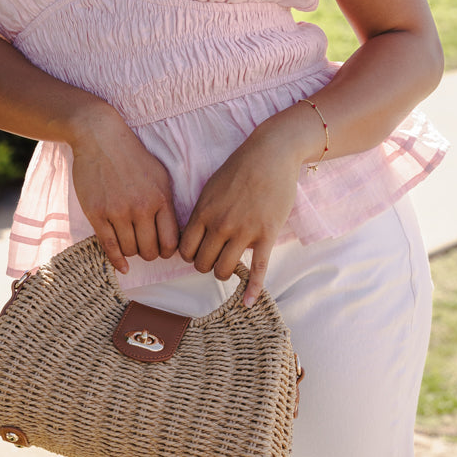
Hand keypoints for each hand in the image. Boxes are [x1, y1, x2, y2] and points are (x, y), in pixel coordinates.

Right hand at [68, 104, 179, 273]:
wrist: (100, 137)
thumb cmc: (132, 156)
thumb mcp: (160, 175)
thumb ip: (166, 204)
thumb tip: (173, 233)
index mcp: (160, 198)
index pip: (171, 241)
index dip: (168, 251)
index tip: (163, 248)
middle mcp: (141, 208)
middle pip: (150, 251)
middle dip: (149, 253)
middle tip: (145, 247)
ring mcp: (118, 212)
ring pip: (129, 250)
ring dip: (132, 252)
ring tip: (131, 243)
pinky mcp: (97, 213)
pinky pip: (109, 246)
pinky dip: (116, 260)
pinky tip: (121, 265)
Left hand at [178, 123, 301, 306]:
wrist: (271, 154)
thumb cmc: (239, 168)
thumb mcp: (211, 187)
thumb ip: (202, 213)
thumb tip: (192, 237)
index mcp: (203, 212)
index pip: (185, 250)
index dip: (190, 255)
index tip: (199, 251)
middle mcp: (220, 224)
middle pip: (203, 264)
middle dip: (207, 264)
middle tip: (215, 257)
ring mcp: (244, 231)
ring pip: (224, 270)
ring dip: (224, 273)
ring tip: (229, 265)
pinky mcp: (266, 234)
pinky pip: (258, 269)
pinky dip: (252, 289)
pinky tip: (248, 303)